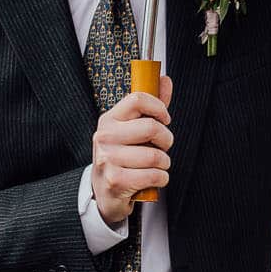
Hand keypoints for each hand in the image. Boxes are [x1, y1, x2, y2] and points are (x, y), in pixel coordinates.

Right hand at [91, 76, 173, 224]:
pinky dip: (161, 179)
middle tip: (162, 146)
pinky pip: (154, 175)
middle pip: (151, 127)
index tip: (164, 119)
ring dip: (164, 164)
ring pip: (156, 156)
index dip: (159, 108)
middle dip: (166, 140)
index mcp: (109, 120)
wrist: (104, 192)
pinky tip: (153, 179)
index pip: (138, 99)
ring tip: (155, 166)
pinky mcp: (116, 181)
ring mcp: (108, 159)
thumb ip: (150, 106)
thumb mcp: (132, 129)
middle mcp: (105, 137)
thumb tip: (165, 79)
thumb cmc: (122, 157)